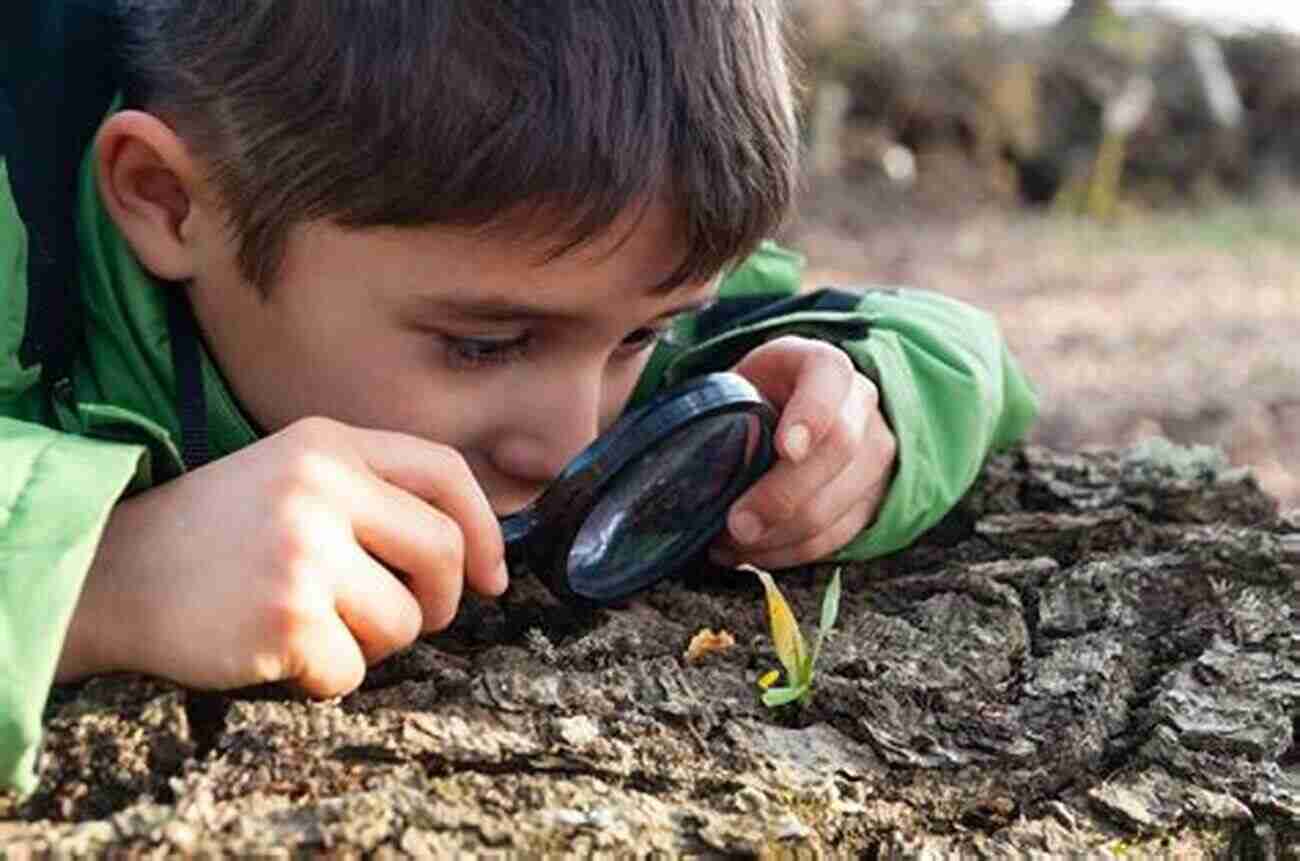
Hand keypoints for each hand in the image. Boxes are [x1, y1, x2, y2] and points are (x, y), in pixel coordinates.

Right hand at [57, 417, 505, 697]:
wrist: (112, 572)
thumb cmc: (217, 534)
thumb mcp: (292, 476)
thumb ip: (373, 495)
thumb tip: (475, 557)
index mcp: (328, 444)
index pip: (446, 473)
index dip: (485, 530)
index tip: (491, 578)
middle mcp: (321, 488)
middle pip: (442, 553)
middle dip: (439, 600)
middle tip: (410, 618)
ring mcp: (303, 552)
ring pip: (403, 623)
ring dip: (372, 643)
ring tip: (316, 625)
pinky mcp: (286, 617)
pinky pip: (352, 671)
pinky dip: (324, 677)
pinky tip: (278, 650)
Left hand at [711, 336, 895, 568]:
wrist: (795, 411)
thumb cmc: (756, 397)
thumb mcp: (736, 383)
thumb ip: (719, 409)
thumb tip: (681, 465)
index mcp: (822, 364)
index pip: (829, 376)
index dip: (811, 414)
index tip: (785, 448)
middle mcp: (861, 404)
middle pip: (839, 449)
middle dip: (783, 495)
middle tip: (737, 524)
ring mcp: (874, 453)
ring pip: (837, 503)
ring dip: (779, 535)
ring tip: (729, 544)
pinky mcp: (871, 499)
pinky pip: (834, 537)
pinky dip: (788, 553)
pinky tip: (750, 553)